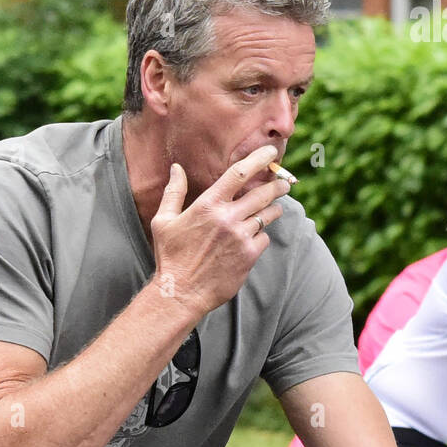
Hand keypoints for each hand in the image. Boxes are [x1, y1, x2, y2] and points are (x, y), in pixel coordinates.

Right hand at [150, 145, 290, 317]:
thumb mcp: (163, 221)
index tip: (271, 153)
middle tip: (284, 183)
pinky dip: (261, 236)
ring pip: (267, 216)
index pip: (239, 173)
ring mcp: (240, 237)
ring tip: (273, 209)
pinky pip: (264, 239)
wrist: (180, 293)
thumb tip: (176, 168)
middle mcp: (227, 218)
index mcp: (208, 205)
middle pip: (262, 193)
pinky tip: (254, 239)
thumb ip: (174, 192)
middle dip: (277, 185)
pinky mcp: (248, 256)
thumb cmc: (170, 257)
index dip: (259, 159)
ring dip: (272, 210)